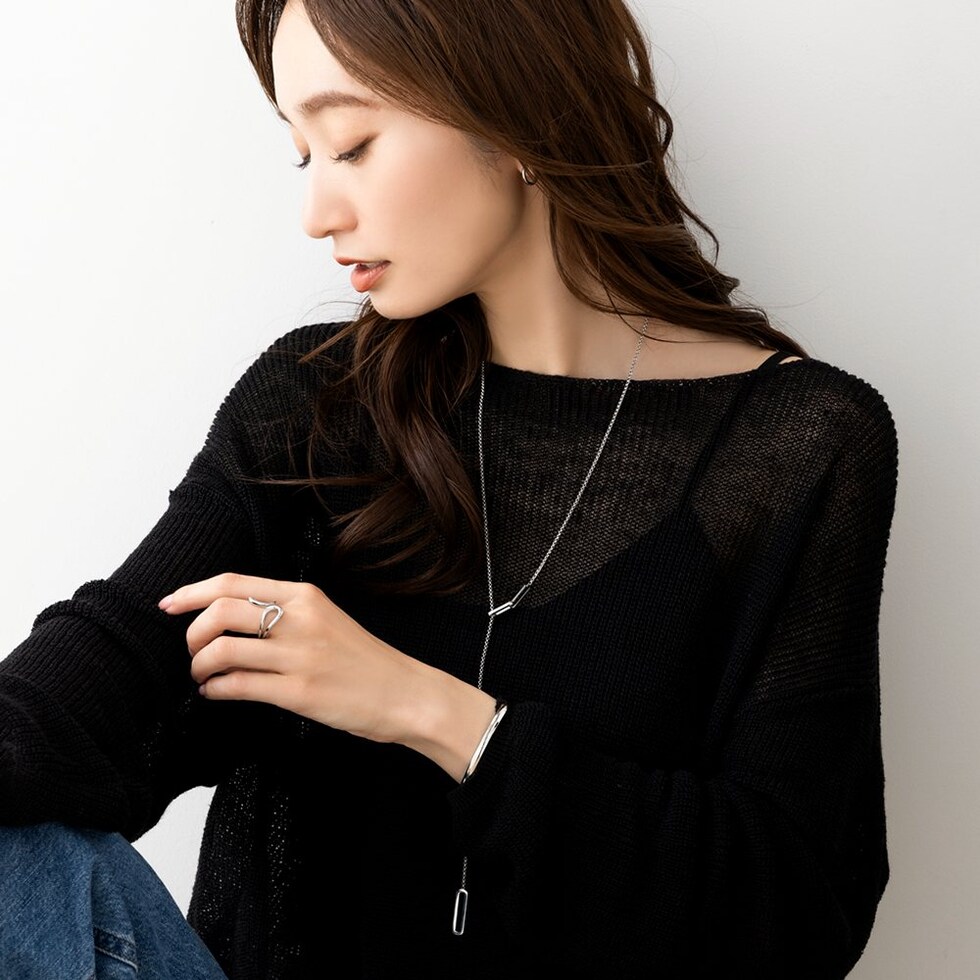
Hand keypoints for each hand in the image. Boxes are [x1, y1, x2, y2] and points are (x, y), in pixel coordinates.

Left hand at [158, 572, 429, 744]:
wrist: (404, 693)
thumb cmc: (363, 660)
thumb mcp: (325, 619)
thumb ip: (285, 613)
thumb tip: (228, 619)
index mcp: (305, 596)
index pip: (234, 583)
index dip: (192, 592)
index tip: (168, 604)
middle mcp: (300, 619)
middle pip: (221, 611)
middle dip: (192, 633)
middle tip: (191, 650)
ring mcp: (300, 656)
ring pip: (223, 650)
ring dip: (199, 665)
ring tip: (201, 676)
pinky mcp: (299, 692)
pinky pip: (238, 686)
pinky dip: (215, 689)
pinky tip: (216, 692)